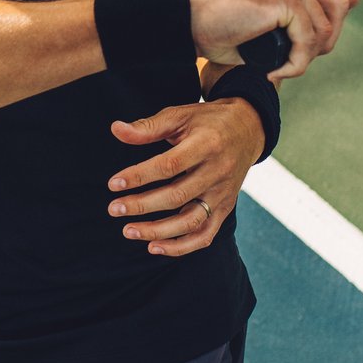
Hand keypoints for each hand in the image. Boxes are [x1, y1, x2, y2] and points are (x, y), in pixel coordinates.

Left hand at [104, 99, 265, 255]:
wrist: (248, 130)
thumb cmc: (207, 121)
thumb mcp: (180, 115)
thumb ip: (148, 126)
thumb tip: (116, 129)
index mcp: (207, 144)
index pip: (169, 165)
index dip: (139, 176)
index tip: (114, 184)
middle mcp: (218, 172)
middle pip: (177, 196)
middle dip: (142, 206)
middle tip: (114, 209)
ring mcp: (223, 194)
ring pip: (190, 221)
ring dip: (158, 231)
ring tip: (129, 231)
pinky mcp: (225, 208)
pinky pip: (205, 235)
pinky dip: (181, 246)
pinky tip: (154, 246)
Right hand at [188, 0, 359, 84]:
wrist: (188, 21)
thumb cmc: (219, 25)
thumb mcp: (265, 15)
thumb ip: (294, 17)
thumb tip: (324, 40)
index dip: (345, 1)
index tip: (324, 29)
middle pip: (343, 2)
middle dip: (328, 37)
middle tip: (299, 55)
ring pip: (327, 26)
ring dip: (308, 55)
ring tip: (283, 64)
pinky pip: (308, 40)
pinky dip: (295, 64)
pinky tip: (274, 69)